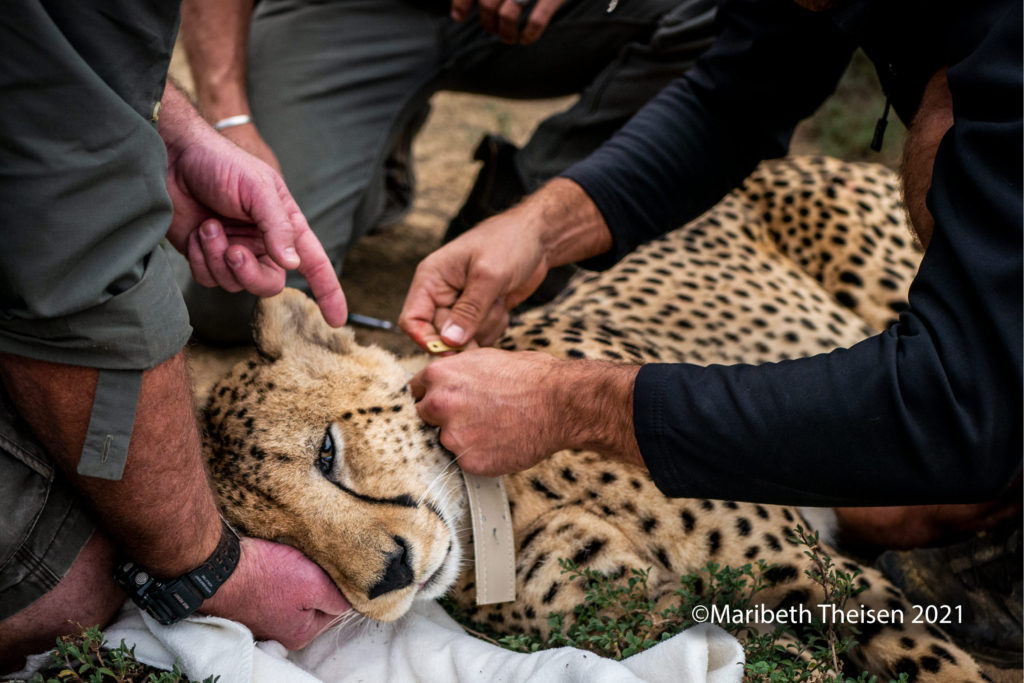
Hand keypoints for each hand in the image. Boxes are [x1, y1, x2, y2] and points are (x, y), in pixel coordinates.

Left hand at [160, 84, 345, 326]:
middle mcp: (263, 245)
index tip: (337, 319)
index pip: (314, 264)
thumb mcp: (258, 188)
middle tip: (233, 252)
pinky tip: (198, 233)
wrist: (172, 158)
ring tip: (209, 225)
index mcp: (285, 227)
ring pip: (233, 284)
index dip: (329, 292)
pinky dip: (201, 259)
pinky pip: (208, 279)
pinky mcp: (205, 257)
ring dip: (218, 257)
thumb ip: (278, 227)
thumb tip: (293, 265)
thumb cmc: (220, 164)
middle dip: (249, 274)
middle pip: (269, 284)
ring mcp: (233, 252)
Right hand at [201, 537, 350, 648]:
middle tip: (309, 562)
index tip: (329, 568)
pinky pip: (276, 584)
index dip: (337, 585)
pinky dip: (278, 571)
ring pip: (296, 591)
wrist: (219, 567)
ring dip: (297, 573)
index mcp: (301, 633)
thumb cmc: (265, 576)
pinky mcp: (251, 598)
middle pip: (315, 600)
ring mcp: (264, 615)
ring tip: (290, 560)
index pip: (336, 608)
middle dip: (316, 579)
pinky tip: (275, 562)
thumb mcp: (314, 584)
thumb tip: (351, 601)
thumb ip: (337, 598)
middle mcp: (282, 630)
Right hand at [399, 209, 549, 349]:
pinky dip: (495, 326)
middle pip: (441, 335)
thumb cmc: (509, 242)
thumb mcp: (489, 275)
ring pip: (463, 339)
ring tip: (498, 299)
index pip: (412, 320)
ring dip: (485, 327)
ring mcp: (460, 305)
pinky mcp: (478, 313)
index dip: (426, 340)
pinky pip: (480, 336)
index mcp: (431, 279)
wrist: (536, 237)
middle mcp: (440, 294)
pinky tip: (503, 304)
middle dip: (468, 331)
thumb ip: (469, 310)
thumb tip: (450, 342)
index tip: (452, 350)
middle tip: (491, 309)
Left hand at [409, 349, 567, 474]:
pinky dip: (480, 456)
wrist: (560, 402)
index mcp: (439, 375)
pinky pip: (466, 461)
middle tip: (472, 416)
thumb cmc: (530, 377)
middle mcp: (439, 404)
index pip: (415, 391)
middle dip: (441, 418)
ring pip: (446, 441)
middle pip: (423, 418)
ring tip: (494, 428)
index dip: (430, 396)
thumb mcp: (484, 359)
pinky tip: (501, 443)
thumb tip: (444, 381)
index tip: (442, 403)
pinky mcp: (469, 461)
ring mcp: (453, 435)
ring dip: (463, 439)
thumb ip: (456, 372)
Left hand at [450, 0, 566, 44]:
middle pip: (489, 4)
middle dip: (488, 23)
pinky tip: (526, 39)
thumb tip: (458, 11)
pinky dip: (530, 33)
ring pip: (508, 14)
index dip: (461, 2)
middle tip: (493, 31)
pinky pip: (537, 20)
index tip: (459, 17)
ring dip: (505, 33)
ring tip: (509, 39)